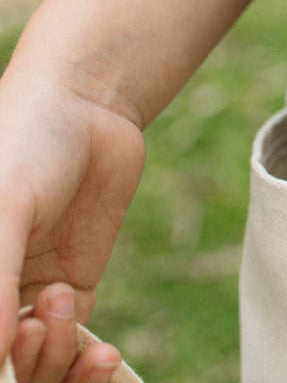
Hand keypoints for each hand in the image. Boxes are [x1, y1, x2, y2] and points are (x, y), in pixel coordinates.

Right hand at [0, 64, 144, 375]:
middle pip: (3, 369)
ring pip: (36, 369)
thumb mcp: (5, 209)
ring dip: (51, 363)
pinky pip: (74, 348)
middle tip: (32, 328)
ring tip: (58, 305)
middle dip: (21, 371)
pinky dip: (84, 367)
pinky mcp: (72, 289)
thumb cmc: (25, 145)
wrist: (88, 108)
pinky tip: (99, 357)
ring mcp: (26, 298)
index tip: (9, 349)